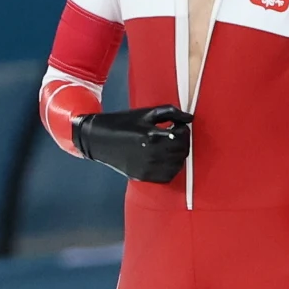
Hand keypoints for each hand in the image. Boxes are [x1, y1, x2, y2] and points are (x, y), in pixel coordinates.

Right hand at [72, 105, 192, 182]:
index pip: (183, 135)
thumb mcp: (145, 113)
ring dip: (178, 155)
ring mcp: (147, 167)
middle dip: (182, 141)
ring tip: (169, 146)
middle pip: (182, 150)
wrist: (98, 139)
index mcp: (152, 135)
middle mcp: (151, 154)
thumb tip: (189, 118)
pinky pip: (167, 176)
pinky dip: (171, 168)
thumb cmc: (122, 123)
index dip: (184, 128)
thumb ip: (170, 112)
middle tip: (175, 134)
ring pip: (177, 165)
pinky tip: (164, 158)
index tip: (178, 125)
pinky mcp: (143, 176)